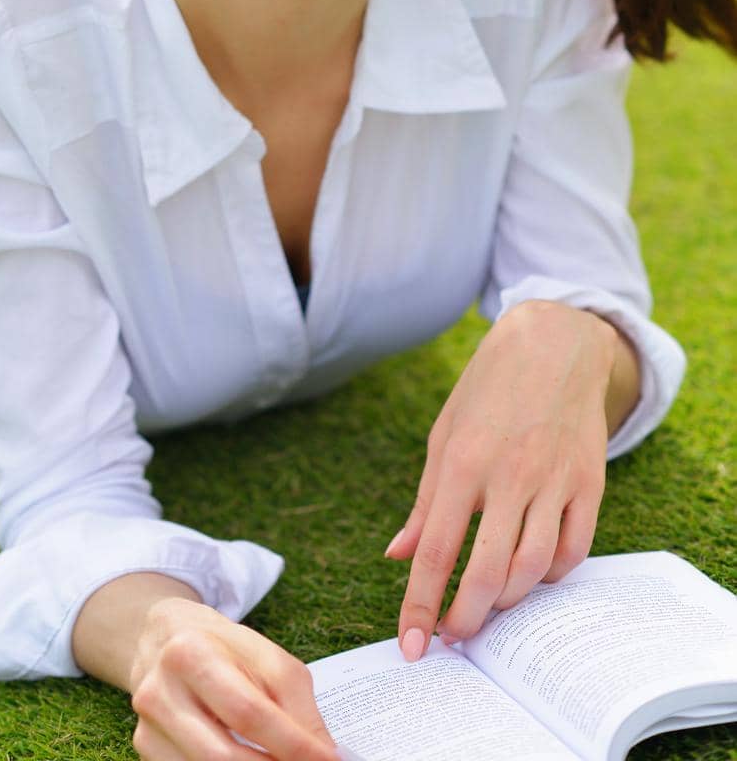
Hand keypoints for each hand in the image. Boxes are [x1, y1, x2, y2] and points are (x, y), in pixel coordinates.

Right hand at [129, 596, 339, 759]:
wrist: (163, 639)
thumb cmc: (223, 647)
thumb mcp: (267, 658)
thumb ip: (298, 706)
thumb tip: (328, 757)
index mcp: (191, 654)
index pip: (248, 713)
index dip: (293, 745)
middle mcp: (159, 692)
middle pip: (224, 756)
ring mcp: (148, 727)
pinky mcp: (146, 749)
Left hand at [385, 299, 616, 657]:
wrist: (555, 341)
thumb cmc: (489, 388)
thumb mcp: (444, 434)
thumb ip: (427, 503)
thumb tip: (398, 556)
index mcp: (463, 461)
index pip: (437, 551)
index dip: (420, 605)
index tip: (413, 646)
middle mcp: (510, 474)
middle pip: (487, 573)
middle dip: (467, 619)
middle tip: (455, 636)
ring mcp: (554, 480)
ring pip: (533, 569)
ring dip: (507, 601)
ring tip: (488, 605)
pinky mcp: (589, 483)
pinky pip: (573, 550)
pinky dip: (551, 576)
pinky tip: (531, 575)